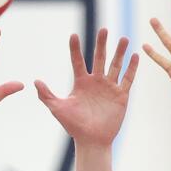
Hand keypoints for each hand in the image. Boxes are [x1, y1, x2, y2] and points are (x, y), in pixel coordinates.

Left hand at [34, 29, 136, 146]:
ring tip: (123, 38)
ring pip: (115, 65)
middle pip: (99, 58)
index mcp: (81, 82)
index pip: (78, 61)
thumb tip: (35, 81)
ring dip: (120, 52)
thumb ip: (47, 95)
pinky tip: (135, 56)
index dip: (75, 49)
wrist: (91, 140)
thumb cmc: (74, 126)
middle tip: (104, 30)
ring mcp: (109, 87)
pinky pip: (127, 79)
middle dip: (101, 44)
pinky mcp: (121, 95)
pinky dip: (132, 68)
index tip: (73, 35)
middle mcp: (96, 82)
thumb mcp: (58, 108)